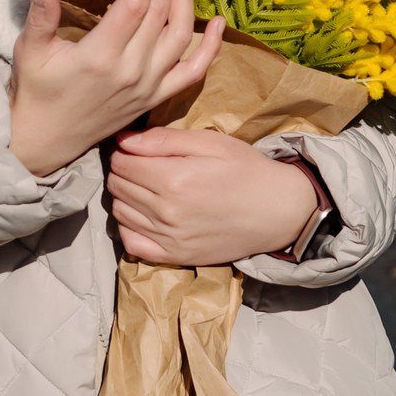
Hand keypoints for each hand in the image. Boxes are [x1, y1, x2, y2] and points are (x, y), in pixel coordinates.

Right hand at [8, 0, 223, 176]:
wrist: (45, 140)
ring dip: (185, 0)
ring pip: (179, 36)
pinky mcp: (156, 99)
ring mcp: (148, 86)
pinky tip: (217, 23)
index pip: (135, 3)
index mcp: (100, 56)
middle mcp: (130, 71)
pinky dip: (210, 48)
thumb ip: (41, 17)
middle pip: (160, 13)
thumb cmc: (35, 92)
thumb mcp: (30, 51)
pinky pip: (193, 73)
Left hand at [106, 126, 317, 264]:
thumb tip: (123, 139)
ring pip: (120, 213)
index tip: (136, 148)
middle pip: (117, 186)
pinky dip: (128, 227)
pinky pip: (132, 243)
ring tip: (144, 186)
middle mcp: (167, 212)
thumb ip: (164, 139)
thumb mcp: (210, 142)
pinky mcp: (177, 256)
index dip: (124, 150)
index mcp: (174, 179)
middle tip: (140, 164)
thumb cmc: (246, 170)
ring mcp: (170, 238)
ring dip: (124, 196)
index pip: (122, 162)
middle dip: (122, 170)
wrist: (278, 210)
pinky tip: (143, 214)